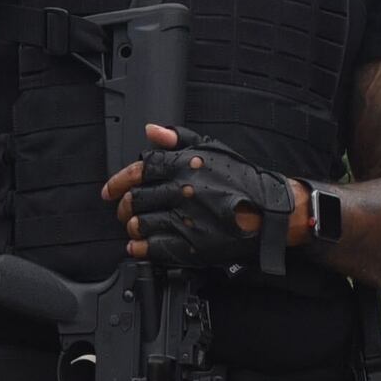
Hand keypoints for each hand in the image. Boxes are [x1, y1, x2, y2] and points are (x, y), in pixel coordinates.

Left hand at [106, 124, 293, 276]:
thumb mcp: (213, 149)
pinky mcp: (191, 246)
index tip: (110, 190)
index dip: (118, 181)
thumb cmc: (243, 179)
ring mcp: (185, 220)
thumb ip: (178, 139)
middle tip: (124, 210)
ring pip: (141, 224)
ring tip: (135, 226)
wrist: (271, 211)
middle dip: (123, 207)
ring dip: (132, 226)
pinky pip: (154, 249)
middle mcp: (181, 192)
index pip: (139, 171)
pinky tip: (138, 246)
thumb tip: (151, 131)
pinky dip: (140, 248)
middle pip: (135, 200)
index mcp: (184, 166)